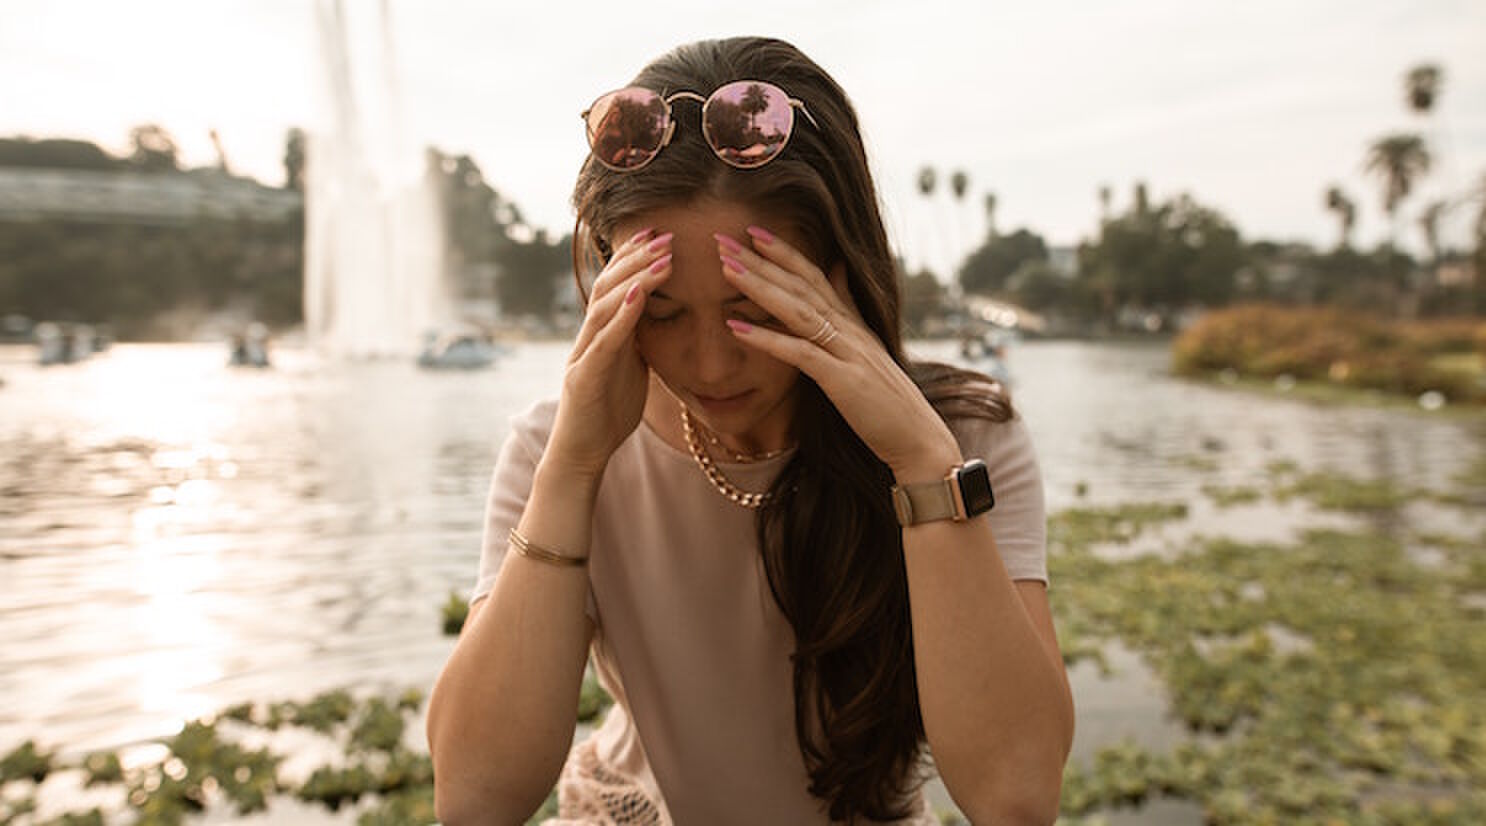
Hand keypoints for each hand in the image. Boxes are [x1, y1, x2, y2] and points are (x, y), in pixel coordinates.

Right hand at [546, 228, 673, 480]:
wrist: (581, 454)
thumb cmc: (607, 413)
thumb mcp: (631, 369)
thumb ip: (638, 341)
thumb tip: (658, 318)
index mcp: (603, 334)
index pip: (615, 285)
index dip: (634, 257)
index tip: (659, 233)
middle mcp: (589, 337)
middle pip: (608, 286)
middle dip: (637, 258)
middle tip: (665, 233)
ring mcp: (583, 355)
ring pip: (606, 306)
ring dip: (635, 278)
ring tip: (661, 257)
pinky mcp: (584, 377)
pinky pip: (604, 341)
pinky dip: (622, 316)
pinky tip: (638, 295)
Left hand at [714, 227, 960, 479]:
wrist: (919, 437)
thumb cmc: (889, 401)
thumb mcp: (868, 347)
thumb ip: (850, 307)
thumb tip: (837, 268)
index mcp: (852, 323)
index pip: (814, 276)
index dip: (784, 252)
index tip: (752, 231)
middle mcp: (850, 329)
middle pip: (800, 285)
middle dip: (761, 260)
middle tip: (722, 238)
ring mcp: (848, 352)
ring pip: (798, 310)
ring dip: (760, 287)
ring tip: (725, 268)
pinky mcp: (843, 380)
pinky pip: (800, 353)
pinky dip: (767, 339)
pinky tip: (736, 327)